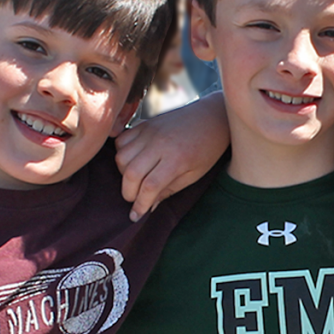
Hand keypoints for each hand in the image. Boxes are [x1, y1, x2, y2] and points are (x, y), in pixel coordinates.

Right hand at [115, 92, 228, 220]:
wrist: (211, 117)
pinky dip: (121, 153)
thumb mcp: (194, 175)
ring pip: (122, 156)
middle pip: (131, 173)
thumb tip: (149, 206)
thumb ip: (170, 190)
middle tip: (134, 200)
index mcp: (177, 159)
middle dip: (128, 193)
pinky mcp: (145, 124)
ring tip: (135, 180)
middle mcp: (160, 144)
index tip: (136, 216)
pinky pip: (122, 140)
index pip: (150, 186)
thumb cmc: (207, 149)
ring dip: (123, 173)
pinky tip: (132, 161)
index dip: (140, 204)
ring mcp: (150, 132)